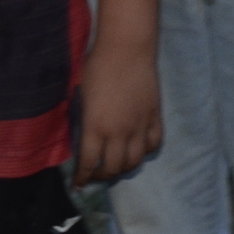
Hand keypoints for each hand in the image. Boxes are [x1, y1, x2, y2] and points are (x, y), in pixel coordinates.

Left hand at [75, 33, 160, 182]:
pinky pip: (153, 144)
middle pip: (113, 168)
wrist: (127, 49)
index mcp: (95, 126)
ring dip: (124, 168)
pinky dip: (145, 152)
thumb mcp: (82, 95)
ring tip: (117, 166)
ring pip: (135, 161)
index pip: (89, 163)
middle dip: (103, 176)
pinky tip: (138, 150)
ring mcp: (139, 126)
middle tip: (97, 175)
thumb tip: (86, 136)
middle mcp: (118, 132)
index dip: (83, 177)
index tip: (79, 184)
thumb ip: (85, 120)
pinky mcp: (154, 117)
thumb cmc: (97, 66)